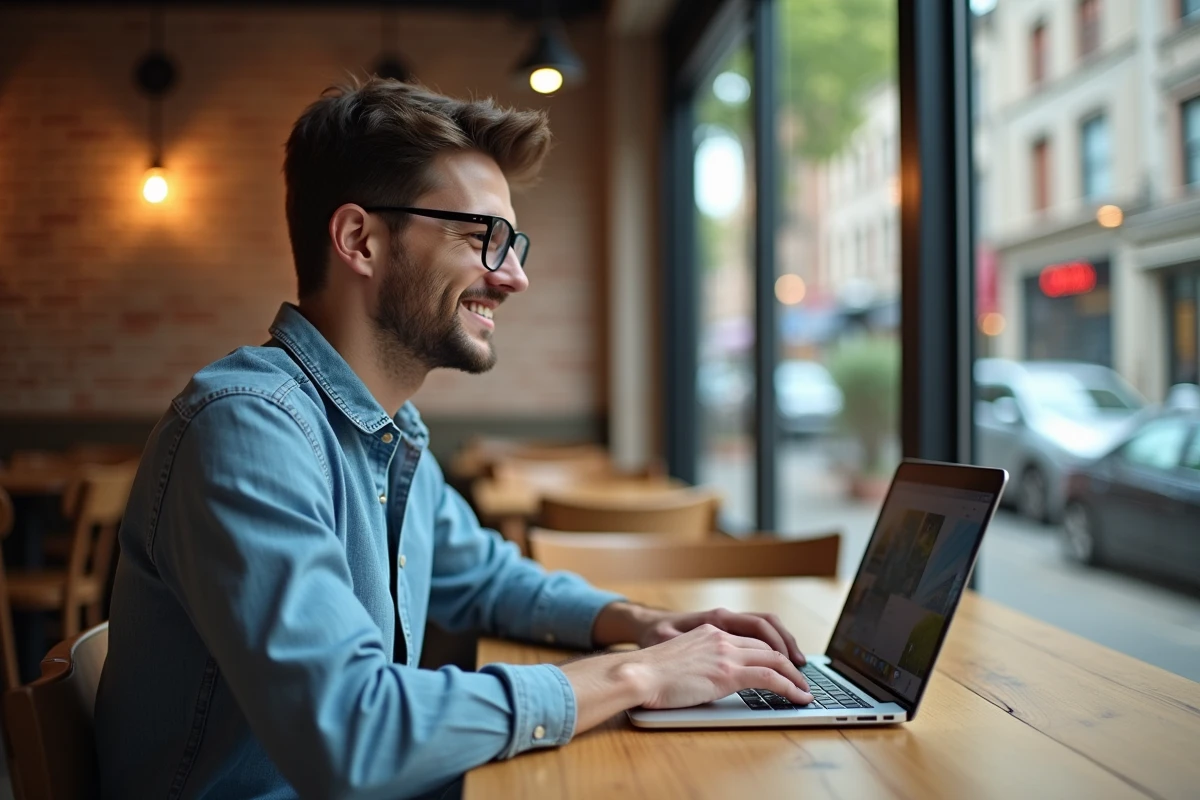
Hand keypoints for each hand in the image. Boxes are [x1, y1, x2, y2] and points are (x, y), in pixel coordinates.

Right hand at [561, 625, 812, 733]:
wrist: (638, 672)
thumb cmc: (648, 672)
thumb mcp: (677, 658)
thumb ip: (696, 661)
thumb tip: (703, 676)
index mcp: (709, 631)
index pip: (750, 636)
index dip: (770, 649)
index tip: (782, 662)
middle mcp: (721, 636)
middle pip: (767, 644)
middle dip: (788, 660)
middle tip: (800, 677)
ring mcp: (726, 652)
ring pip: (774, 658)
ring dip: (794, 675)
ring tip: (804, 690)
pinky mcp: (728, 672)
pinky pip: (770, 676)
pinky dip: (789, 686)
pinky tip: (798, 697)